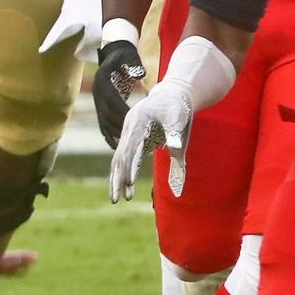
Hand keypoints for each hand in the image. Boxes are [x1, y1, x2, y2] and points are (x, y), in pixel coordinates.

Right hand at [92, 38, 147, 147]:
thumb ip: (134, 64)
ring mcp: (97, 101)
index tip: (134, 120)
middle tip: (134, 137)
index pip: (112, 99)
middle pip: (106, 114)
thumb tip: (140, 73)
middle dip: (119, 126)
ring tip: (128, 145)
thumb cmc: (125, 56)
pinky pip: (103, 124)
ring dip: (114, 133)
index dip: (121, 110)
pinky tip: (119, 146)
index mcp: (103, 80)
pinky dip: (109, 136)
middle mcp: (97, 93)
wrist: (113, 55)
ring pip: (103, 121)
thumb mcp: (129, 56)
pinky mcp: (100, 108)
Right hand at [109, 81, 194, 202]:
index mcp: (139, 122)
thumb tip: (175, 149)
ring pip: (118, 159)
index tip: (129, 183)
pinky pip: (123, 158)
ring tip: (117, 199)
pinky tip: (124, 187)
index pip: (131, 148)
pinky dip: (122, 173)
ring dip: (117, 179)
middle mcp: (129, 128)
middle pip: (119, 156)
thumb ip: (175, 133)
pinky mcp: (131, 140)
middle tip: (116, 199)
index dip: (129, 166)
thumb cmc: (176, 107)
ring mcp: (128, 134)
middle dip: (117, 179)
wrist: (170, 95)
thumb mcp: (178, 117)